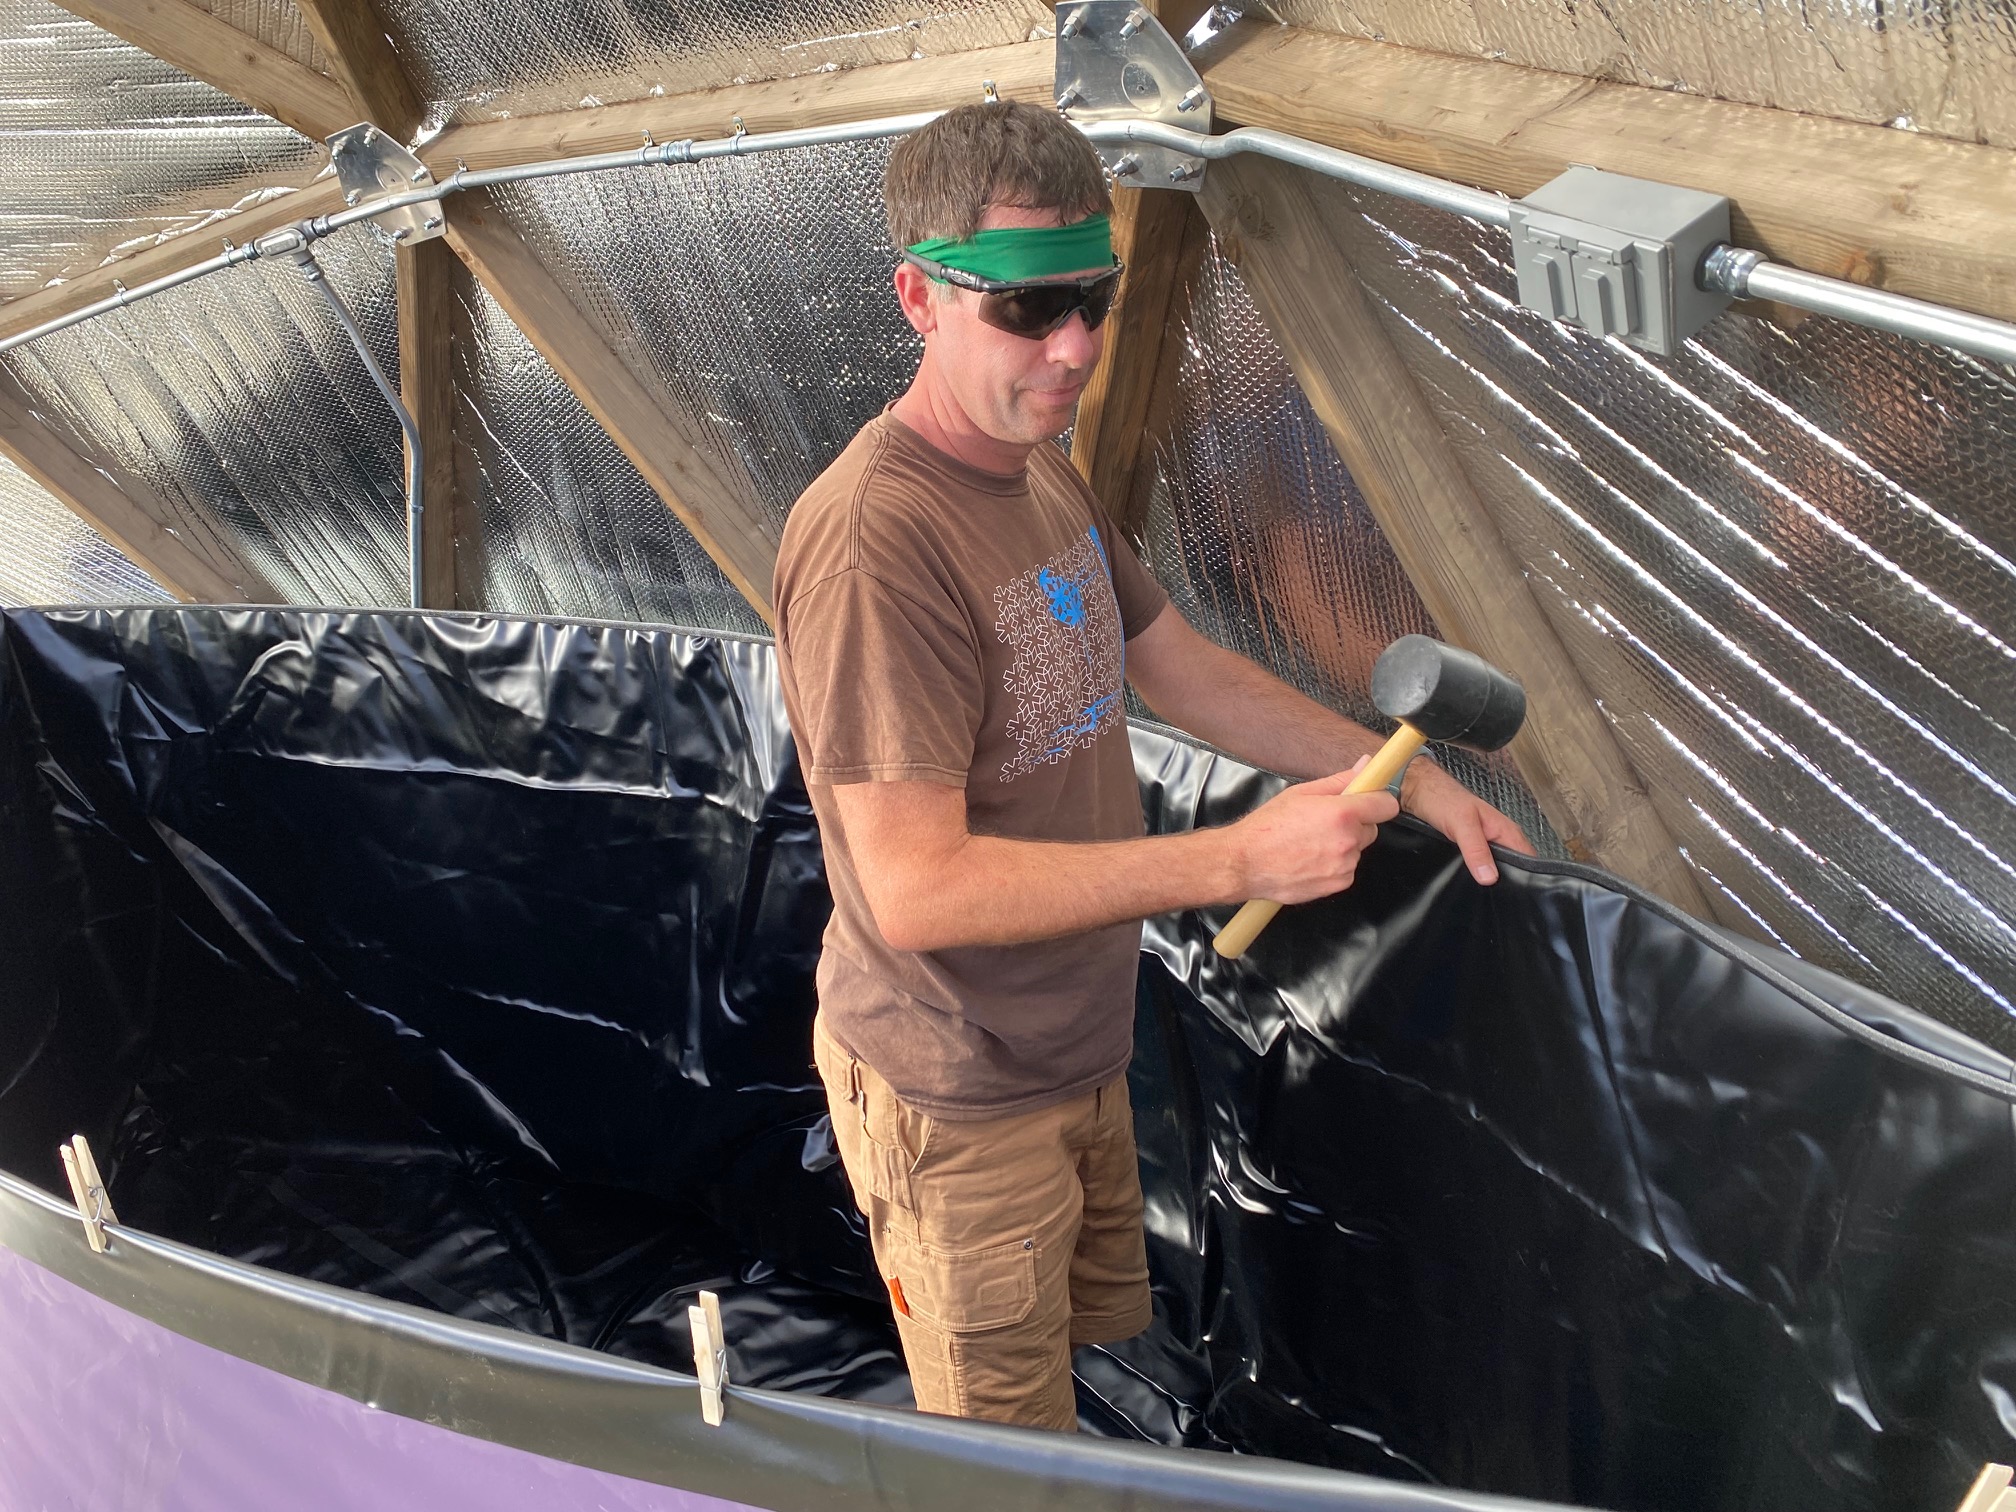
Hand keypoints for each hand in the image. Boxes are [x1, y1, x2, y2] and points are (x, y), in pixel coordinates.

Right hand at [1230, 757, 1400, 903]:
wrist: (1246, 863)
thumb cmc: (1267, 828)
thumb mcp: (1301, 794)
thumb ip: (1340, 781)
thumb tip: (1365, 766)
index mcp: (1342, 813)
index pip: (1387, 805)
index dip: (1378, 801)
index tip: (1370, 800)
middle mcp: (1348, 840)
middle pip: (1371, 828)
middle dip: (1355, 824)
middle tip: (1324, 822)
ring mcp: (1345, 865)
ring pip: (1357, 849)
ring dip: (1342, 845)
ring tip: (1310, 843)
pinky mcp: (1339, 884)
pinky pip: (1347, 869)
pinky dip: (1334, 864)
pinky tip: (1310, 859)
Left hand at [1400, 761, 1535, 884]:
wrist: (1419, 792)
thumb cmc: (1443, 800)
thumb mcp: (1462, 824)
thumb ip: (1476, 849)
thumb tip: (1489, 877)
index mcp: (1506, 831)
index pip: (1528, 859)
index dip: (1527, 877)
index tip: (1516, 895)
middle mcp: (1499, 838)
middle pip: (1514, 867)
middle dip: (1508, 884)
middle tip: (1497, 900)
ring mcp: (1485, 845)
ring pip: (1496, 868)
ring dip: (1490, 880)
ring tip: (1483, 897)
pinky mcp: (1470, 850)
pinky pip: (1480, 866)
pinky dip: (1476, 876)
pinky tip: (1469, 885)